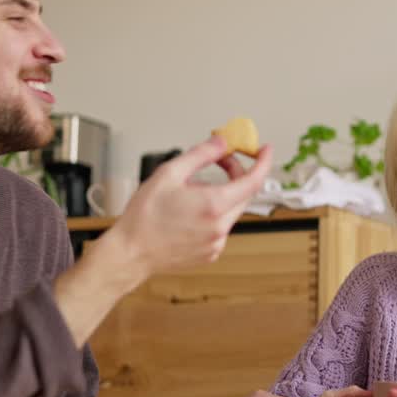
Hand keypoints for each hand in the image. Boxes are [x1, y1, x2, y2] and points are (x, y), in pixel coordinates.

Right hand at [107, 136, 271, 278]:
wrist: (130, 252)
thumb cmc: (144, 217)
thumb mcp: (169, 173)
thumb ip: (201, 154)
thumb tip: (221, 143)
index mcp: (213, 206)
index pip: (253, 181)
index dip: (263, 162)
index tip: (265, 151)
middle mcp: (220, 227)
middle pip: (244, 194)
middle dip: (237, 173)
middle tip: (220, 160)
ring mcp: (217, 243)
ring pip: (232, 211)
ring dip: (222, 194)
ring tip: (191, 191)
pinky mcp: (210, 254)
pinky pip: (221, 227)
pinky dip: (213, 214)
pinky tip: (189, 213)